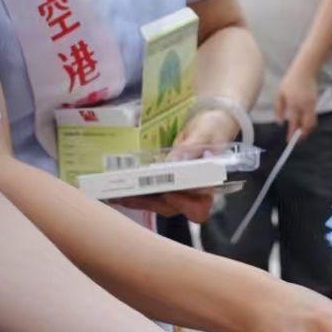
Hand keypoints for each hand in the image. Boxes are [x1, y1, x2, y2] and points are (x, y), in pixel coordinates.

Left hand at [124, 109, 247, 218]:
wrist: (210, 124)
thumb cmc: (214, 128)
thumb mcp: (205, 134)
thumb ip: (191, 148)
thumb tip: (174, 161)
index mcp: (209, 184)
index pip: (198, 207)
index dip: (183, 205)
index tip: (169, 193)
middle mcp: (194, 193)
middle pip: (172, 208)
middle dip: (148, 202)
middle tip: (127, 194)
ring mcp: (180, 191)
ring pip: (159, 204)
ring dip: (139, 200)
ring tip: (117, 193)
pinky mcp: (168, 185)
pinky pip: (153, 194)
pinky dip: (139, 193)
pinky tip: (122, 188)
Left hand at [275, 70, 319, 139]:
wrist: (305, 70)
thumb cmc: (290, 81)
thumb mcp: (280, 93)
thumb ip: (278, 109)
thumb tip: (280, 122)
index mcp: (293, 103)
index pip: (294, 123)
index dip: (292, 134)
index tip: (289, 140)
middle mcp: (304, 106)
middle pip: (306, 126)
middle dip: (302, 135)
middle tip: (297, 140)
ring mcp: (311, 104)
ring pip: (312, 123)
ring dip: (307, 130)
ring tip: (300, 133)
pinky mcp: (315, 102)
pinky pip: (314, 117)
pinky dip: (309, 123)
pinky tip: (304, 124)